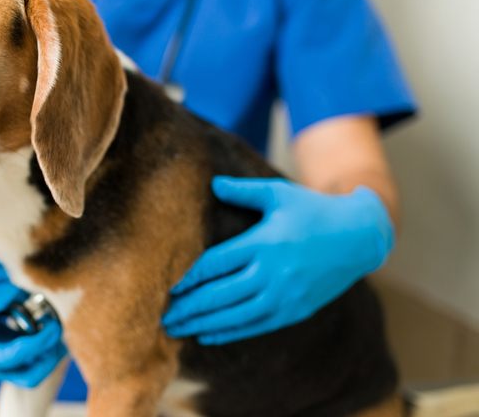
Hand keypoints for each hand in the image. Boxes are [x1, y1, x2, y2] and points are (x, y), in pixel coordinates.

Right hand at [0, 268, 65, 386]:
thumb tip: (30, 294)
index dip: (39, 341)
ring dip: (40, 344)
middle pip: (26, 373)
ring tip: (51, 318)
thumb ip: (0, 297)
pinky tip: (35, 313)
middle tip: (59, 326)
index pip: (16, 358)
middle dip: (47, 353)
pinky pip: (15, 346)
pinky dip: (29, 334)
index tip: (54, 322)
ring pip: (24, 363)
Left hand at [163, 176, 393, 345]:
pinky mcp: (294, 310)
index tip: (166, 286)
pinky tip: (206, 334)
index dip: (189, 277)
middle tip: (160, 316)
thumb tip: (212, 184)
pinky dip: (229, 332)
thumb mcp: (278, 194)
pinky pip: (255, 325)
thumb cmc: (312, 210)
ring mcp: (284, 295)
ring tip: (175, 329)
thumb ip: (242, 191)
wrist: (358, 237)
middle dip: (188, 308)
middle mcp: (272, 273)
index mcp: (263, 243)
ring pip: (234, 315)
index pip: (216, 264)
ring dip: (202, 324)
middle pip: (219, 295)